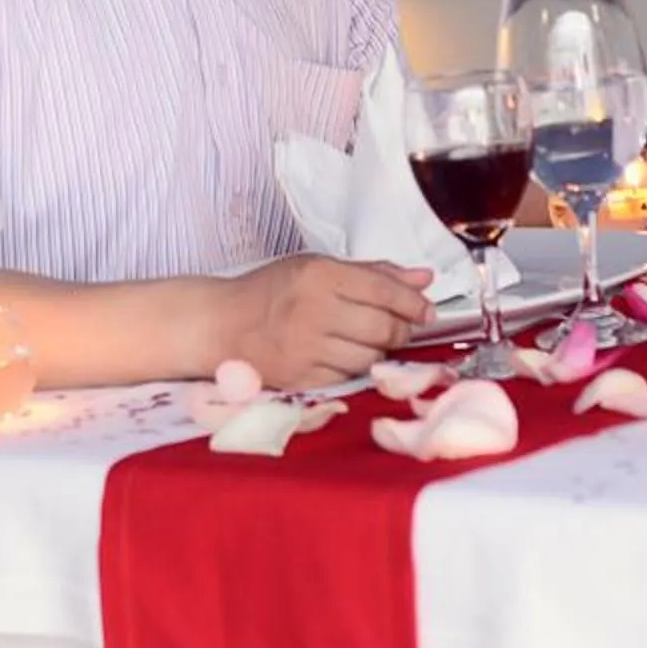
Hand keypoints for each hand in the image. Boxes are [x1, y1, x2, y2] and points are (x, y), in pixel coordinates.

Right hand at [221, 255, 433, 388]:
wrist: (220, 325)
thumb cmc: (270, 292)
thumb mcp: (318, 268)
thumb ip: (373, 274)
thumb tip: (423, 279)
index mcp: (319, 276)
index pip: (384, 291)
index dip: (413, 303)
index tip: (426, 311)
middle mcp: (313, 311)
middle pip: (382, 328)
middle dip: (400, 330)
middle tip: (398, 327)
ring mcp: (306, 348)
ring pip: (370, 357)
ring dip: (379, 351)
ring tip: (367, 340)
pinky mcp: (301, 379)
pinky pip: (348, 377)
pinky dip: (355, 368)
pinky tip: (344, 355)